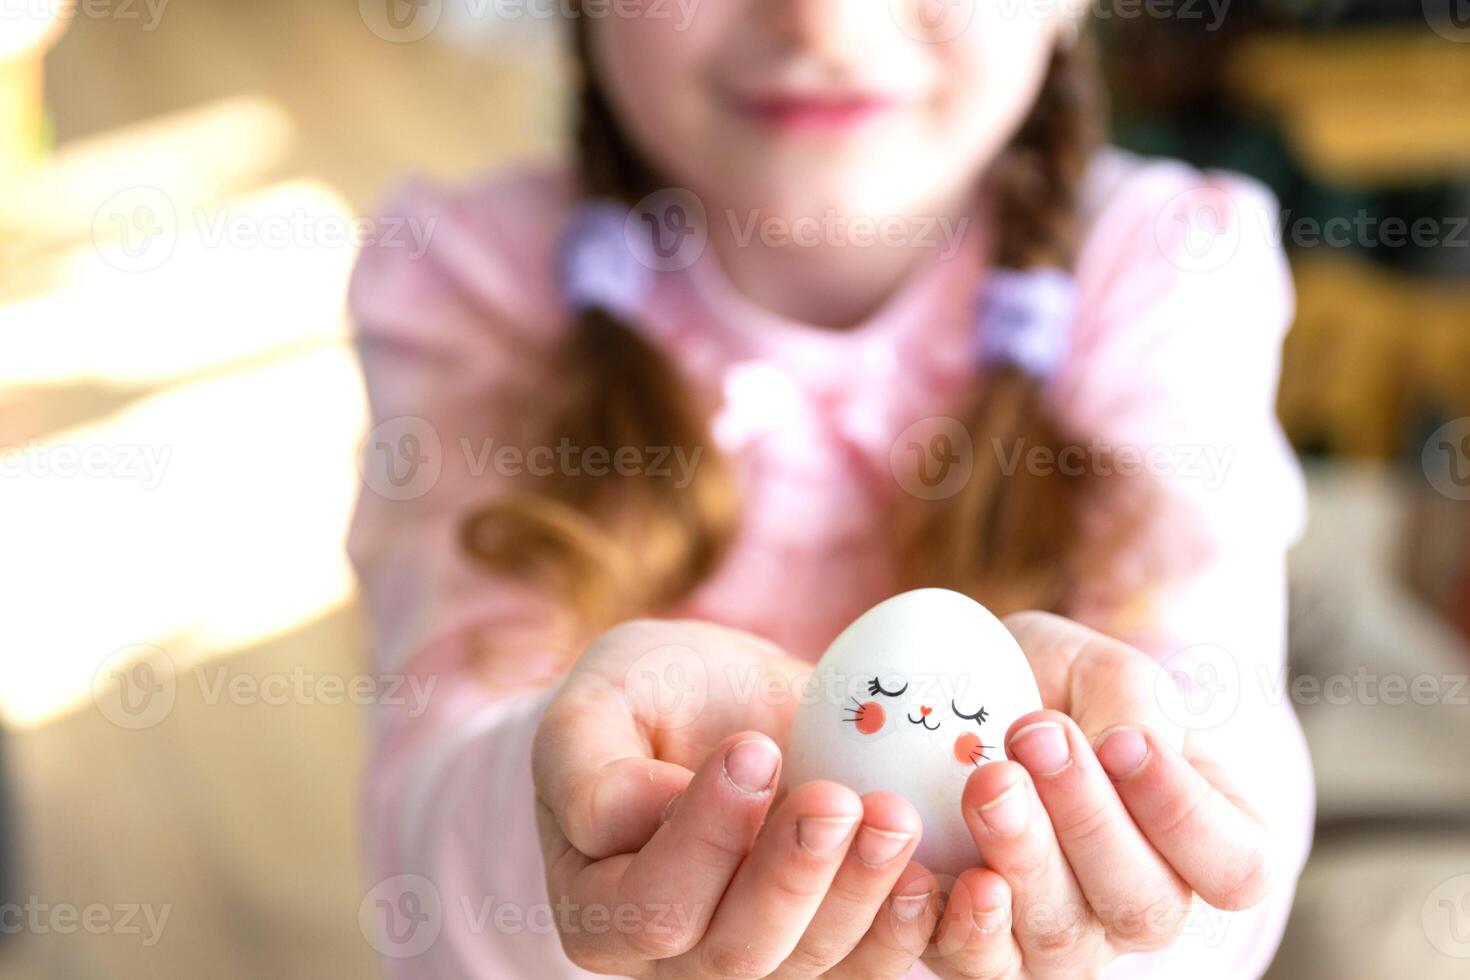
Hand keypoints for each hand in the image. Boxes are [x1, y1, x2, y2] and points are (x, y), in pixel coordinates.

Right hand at [532, 619, 941, 977]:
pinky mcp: (819, 947)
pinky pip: (861, 967)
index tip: (754, 749)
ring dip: (859, 897)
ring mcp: (751, 957)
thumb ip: (589, 763)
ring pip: (807, 965)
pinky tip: (926, 874)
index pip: (652, 906)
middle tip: (838, 798)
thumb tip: (645, 809)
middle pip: (735, 954)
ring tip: (893, 817)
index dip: (706, 840)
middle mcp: (668, 959)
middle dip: (793, 878)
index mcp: (597, 906)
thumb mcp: (594, 703)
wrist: (718, 703)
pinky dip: (901, 929)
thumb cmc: (641, 697)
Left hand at [925, 611, 1271, 978]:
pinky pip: (983, 966)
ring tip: (991, 778)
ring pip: (1062, 939)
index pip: (1236, 868)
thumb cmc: (1068, 688)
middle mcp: (1148, 906)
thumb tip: (1108, 753)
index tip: (1125, 740)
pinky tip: (952, 872)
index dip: (1184, 815)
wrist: (983, 693)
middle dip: (1088, 821)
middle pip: (1144, 909)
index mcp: (1213, 843)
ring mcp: (1071, 941)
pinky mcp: (991, 952)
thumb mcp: (1112, 675)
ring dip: (1024, 856)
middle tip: (1037, 740)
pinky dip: (966, 925)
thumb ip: (1130, 711)